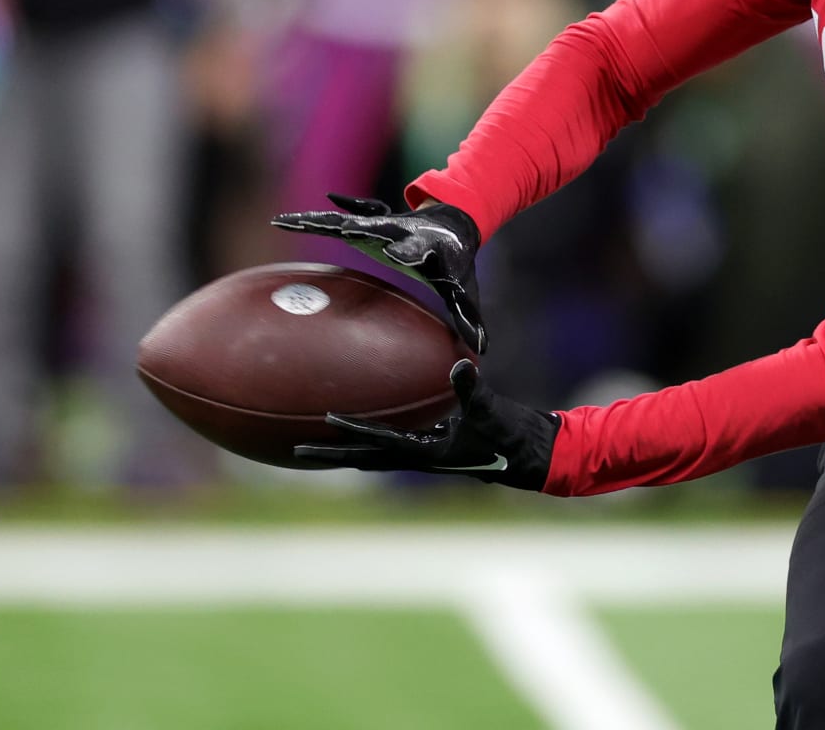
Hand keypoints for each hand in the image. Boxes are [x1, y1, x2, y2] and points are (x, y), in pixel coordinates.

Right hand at [271, 194, 486, 353]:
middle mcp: (399, 232)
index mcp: (426, 247)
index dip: (408, 253)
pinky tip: (282, 221)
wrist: (453, 220)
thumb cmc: (455, 260)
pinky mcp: (365, 223)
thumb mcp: (464, 287)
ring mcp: (380, 224)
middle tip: (342, 231)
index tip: (397, 256)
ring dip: (319, 222)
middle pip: (377, 230)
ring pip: (346, 221)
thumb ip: (468, 316)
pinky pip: (334, 222)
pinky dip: (310, 221)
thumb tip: (480, 349)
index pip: (417, 251)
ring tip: (287, 221)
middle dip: (359, 230)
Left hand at [293, 359, 557, 490]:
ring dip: (346, 450)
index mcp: (427, 452)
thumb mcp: (491, 411)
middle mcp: (418, 457)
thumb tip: (459, 366)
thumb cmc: (510, 435)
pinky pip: (394, 442)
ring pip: (375, 453)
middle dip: (331, 455)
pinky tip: (365, 428)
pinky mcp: (434, 445)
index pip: (380, 442)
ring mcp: (424, 453)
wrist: (529, 454)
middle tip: (294, 451)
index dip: (353, 433)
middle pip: (364, 457)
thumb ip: (473, 389)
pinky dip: (373, 437)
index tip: (325, 422)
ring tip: (317, 444)